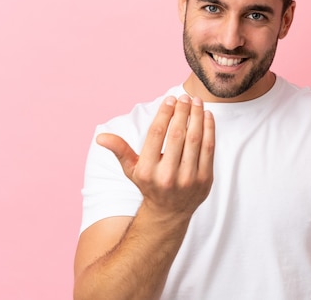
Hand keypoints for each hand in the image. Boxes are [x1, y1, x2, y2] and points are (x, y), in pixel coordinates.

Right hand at [96, 95, 214, 219]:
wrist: (170, 212)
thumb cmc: (149, 184)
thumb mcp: (131, 169)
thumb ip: (119, 150)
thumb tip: (100, 137)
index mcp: (147, 170)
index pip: (157, 134)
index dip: (164, 113)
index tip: (170, 99)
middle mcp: (167, 175)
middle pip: (177, 134)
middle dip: (182, 111)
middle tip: (184, 97)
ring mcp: (188, 178)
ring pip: (195, 139)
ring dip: (197, 116)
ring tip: (196, 102)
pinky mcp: (205, 179)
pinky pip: (209, 149)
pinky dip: (210, 129)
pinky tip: (207, 115)